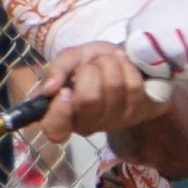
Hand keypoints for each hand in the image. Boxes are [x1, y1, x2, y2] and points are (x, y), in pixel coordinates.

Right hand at [14, 46, 173, 143]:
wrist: (127, 58)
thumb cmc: (94, 63)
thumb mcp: (72, 58)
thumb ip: (56, 69)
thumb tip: (48, 90)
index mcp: (64, 114)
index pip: (55, 130)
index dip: (59, 113)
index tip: (65, 91)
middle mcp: (87, 124)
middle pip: (88, 100)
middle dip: (90, 70)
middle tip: (92, 65)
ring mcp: (115, 122)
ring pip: (113, 88)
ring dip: (109, 64)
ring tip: (109, 61)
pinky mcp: (138, 113)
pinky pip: (132, 86)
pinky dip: (127, 66)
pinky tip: (124, 64)